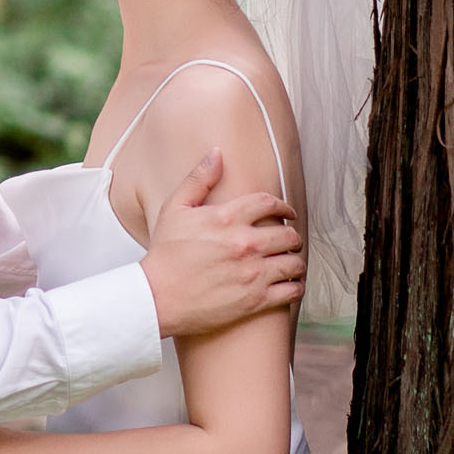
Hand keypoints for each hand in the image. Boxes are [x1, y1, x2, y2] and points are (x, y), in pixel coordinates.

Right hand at [138, 149, 305, 338]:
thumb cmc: (164, 254)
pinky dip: (296, 287)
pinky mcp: (256, 300)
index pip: (269, 204)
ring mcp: (253, 273)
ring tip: (291, 263)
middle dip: (292, 236)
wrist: (157, 297)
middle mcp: (245, 243)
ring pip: (295, 263)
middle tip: (289, 241)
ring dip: (296, 262)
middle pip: (289, 235)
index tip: (288, 213)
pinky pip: (292, 291)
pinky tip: (290, 285)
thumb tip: (217, 153)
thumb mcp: (174, 209)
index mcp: (227, 218)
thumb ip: (198, 179)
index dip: (283, 207)